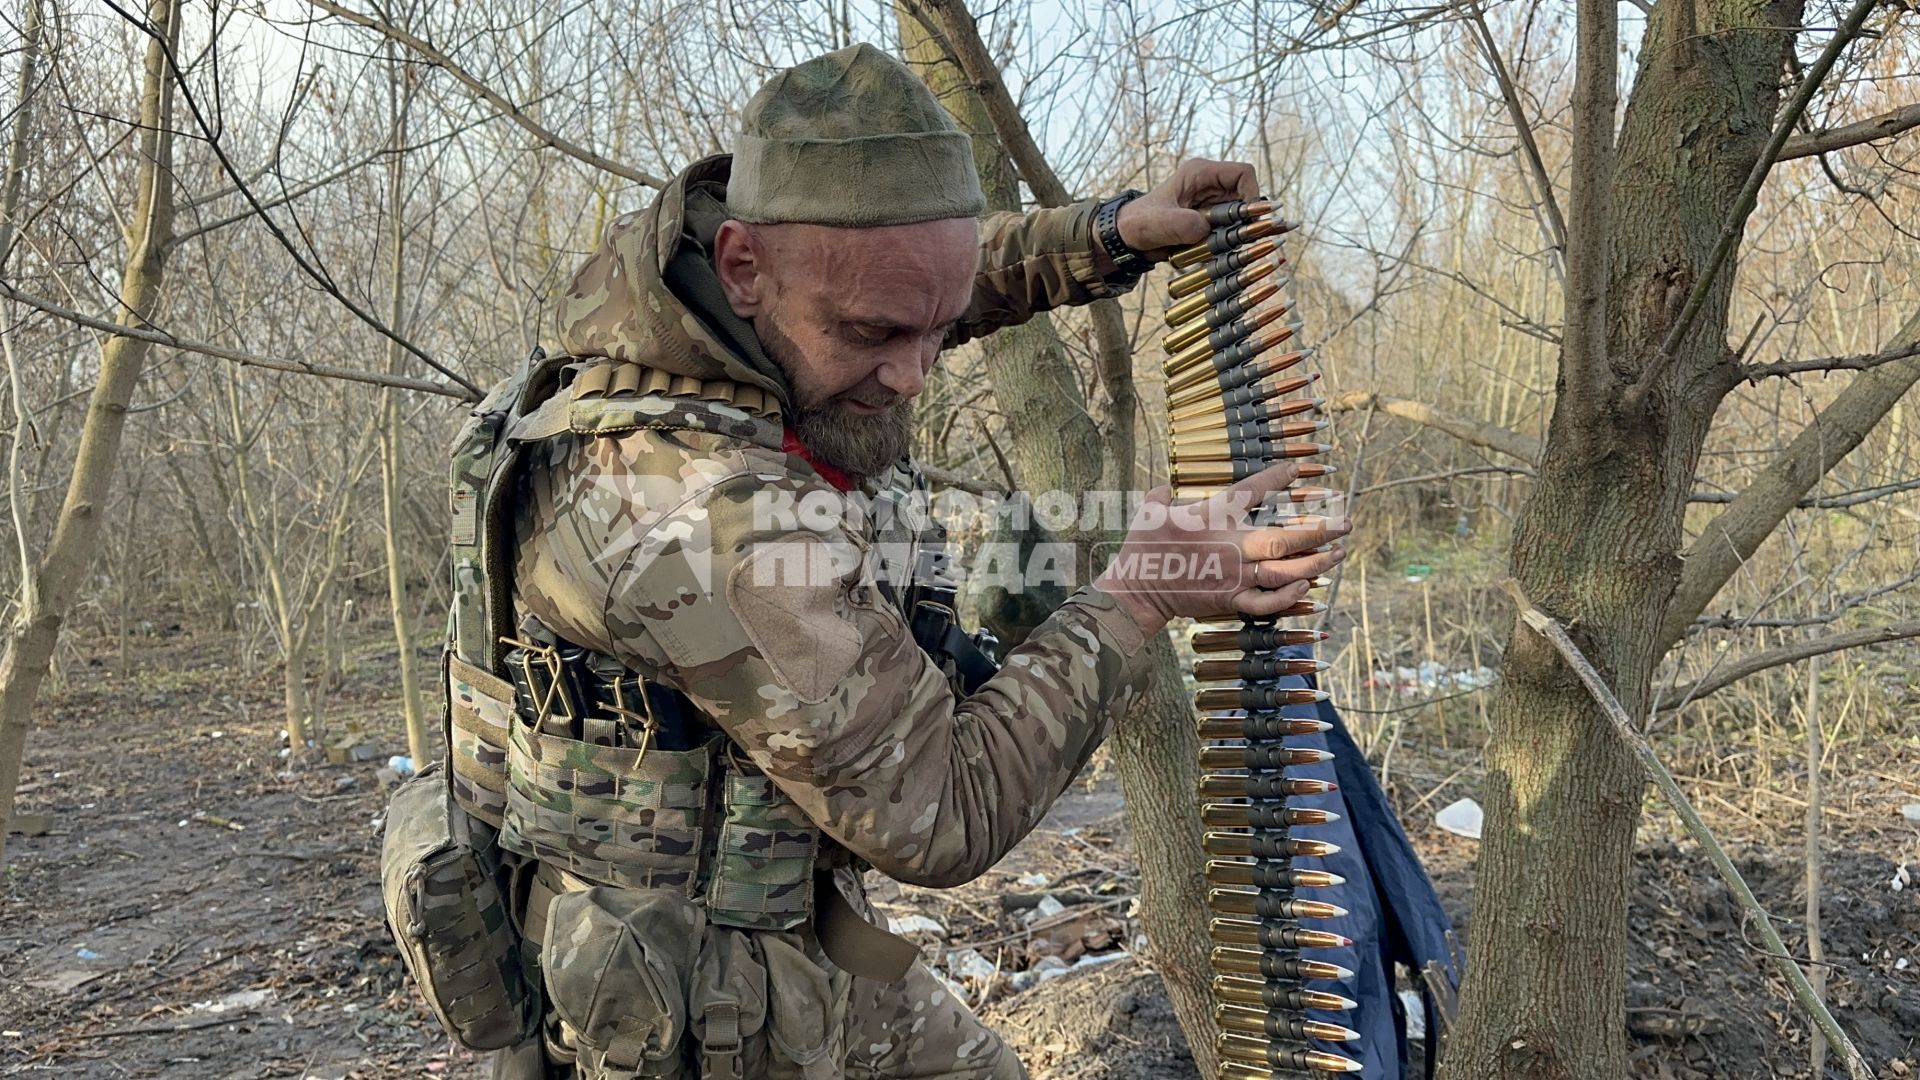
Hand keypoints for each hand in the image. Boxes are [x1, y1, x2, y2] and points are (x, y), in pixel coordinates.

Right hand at [1094, 462, 1349, 635]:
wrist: (1137, 590)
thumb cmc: (1143, 546)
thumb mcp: (1152, 509)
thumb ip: (1167, 493)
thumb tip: (1170, 485)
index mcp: (1211, 516)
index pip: (1252, 491)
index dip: (1278, 476)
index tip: (1296, 468)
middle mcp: (1230, 546)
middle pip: (1284, 539)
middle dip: (1320, 531)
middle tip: (1346, 523)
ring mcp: (1234, 576)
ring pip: (1284, 572)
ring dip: (1316, 563)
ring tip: (1338, 554)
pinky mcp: (1231, 600)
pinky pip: (1268, 601)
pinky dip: (1289, 595)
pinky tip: (1305, 585)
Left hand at [1116, 158, 1261, 262]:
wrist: (1128, 237)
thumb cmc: (1140, 223)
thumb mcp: (1160, 223)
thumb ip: (1184, 225)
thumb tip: (1207, 231)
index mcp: (1199, 173)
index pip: (1243, 173)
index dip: (1252, 195)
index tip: (1249, 220)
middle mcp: (1210, 185)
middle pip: (1246, 196)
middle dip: (1248, 219)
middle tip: (1246, 240)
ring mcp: (1211, 203)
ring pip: (1241, 215)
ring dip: (1240, 232)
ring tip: (1233, 248)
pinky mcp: (1210, 220)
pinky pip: (1231, 229)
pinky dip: (1231, 241)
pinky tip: (1225, 253)